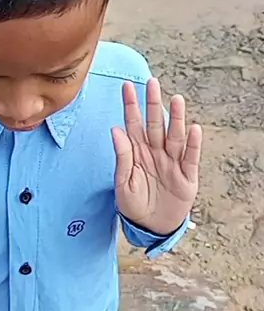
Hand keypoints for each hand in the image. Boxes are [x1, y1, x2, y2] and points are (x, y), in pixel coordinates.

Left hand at [112, 78, 201, 235]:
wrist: (151, 227)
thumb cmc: (134, 205)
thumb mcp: (123, 183)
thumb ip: (122, 157)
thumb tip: (115, 130)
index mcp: (137, 152)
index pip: (133, 123)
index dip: (131, 105)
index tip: (127, 86)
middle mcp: (155, 152)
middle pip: (155, 124)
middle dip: (153, 103)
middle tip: (152, 82)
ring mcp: (172, 162)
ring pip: (174, 136)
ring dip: (176, 118)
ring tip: (177, 100)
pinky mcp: (186, 176)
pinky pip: (190, 157)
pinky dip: (192, 144)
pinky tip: (193, 129)